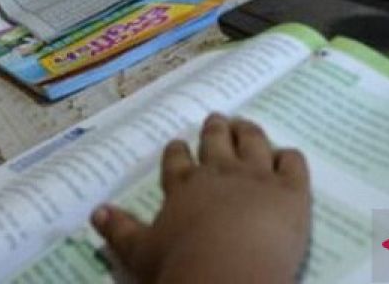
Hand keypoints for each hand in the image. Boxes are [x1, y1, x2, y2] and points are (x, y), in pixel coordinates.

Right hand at [92, 114, 310, 283]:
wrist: (228, 278)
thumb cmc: (180, 267)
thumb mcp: (140, 253)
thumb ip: (120, 230)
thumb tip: (95, 212)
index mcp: (184, 186)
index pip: (177, 160)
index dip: (178, 151)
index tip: (178, 143)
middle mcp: (220, 173)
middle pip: (217, 142)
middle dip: (215, 129)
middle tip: (216, 119)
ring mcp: (258, 177)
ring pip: (254, 142)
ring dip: (248, 131)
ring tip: (246, 125)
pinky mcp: (291, 191)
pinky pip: (293, 163)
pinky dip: (289, 157)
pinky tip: (287, 155)